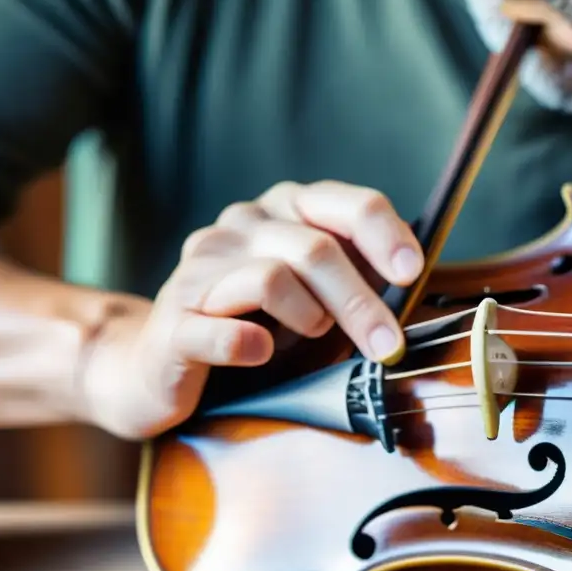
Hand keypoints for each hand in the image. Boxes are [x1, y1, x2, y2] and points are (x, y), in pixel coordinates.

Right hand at [80, 180, 423, 439]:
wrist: (157, 365)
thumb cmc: (252, 327)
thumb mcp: (311, 293)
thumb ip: (355, 277)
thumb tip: (414, 282)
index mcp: (283, 211)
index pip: (344, 204)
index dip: (385, 235)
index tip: (412, 273)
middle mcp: (240, 228)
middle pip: (315, 249)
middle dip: (360, 302)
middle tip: (386, 346)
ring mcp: (201, 269)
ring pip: (272, 278)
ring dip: (309, 317)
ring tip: (312, 338)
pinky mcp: (174, 319)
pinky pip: (220, 328)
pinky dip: (248, 343)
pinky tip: (260, 354)